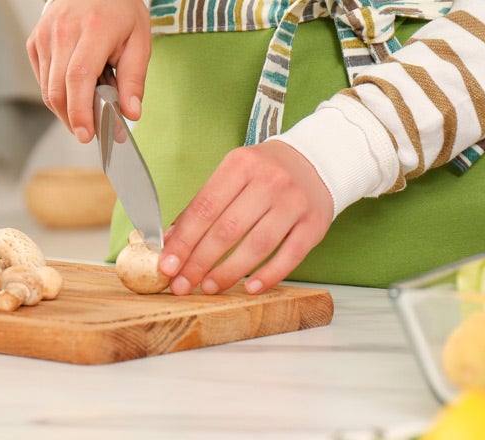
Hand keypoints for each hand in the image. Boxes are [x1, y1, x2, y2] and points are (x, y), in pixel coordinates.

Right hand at [27, 0, 150, 142]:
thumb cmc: (119, 10)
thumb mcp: (139, 40)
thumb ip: (134, 79)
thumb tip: (131, 113)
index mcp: (93, 29)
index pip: (78, 77)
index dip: (80, 111)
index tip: (87, 134)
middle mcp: (63, 31)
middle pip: (58, 89)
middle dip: (72, 119)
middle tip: (91, 132)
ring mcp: (45, 36)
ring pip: (47, 89)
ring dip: (66, 109)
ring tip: (88, 109)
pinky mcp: (35, 41)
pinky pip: (42, 79)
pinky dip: (57, 94)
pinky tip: (75, 91)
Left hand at [157, 141, 333, 295]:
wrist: (317, 161)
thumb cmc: (267, 172)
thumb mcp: (233, 174)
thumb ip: (204, 205)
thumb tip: (172, 240)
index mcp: (241, 164)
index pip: (205, 207)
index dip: (184, 240)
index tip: (168, 265)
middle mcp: (270, 181)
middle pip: (228, 229)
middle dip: (200, 261)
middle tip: (182, 284)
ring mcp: (295, 203)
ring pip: (257, 245)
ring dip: (229, 271)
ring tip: (209, 287)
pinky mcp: (314, 224)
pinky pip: (289, 256)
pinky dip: (268, 275)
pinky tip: (250, 287)